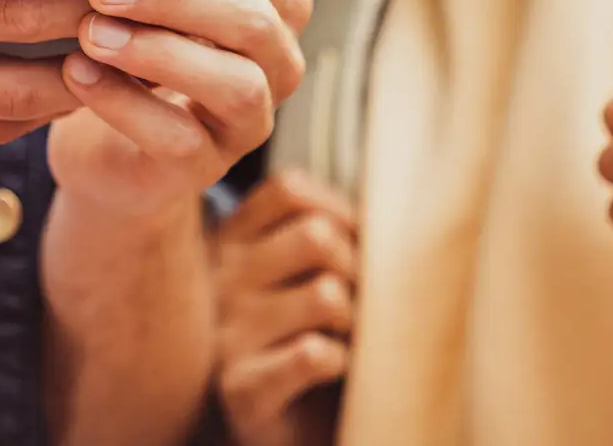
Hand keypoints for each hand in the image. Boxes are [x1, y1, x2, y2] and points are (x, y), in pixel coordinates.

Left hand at [46, 0, 312, 217]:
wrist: (102, 147)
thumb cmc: (130, 49)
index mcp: (270, 6)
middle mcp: (275, 63)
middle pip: (251, 21)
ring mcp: (247, 121)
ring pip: (234, 83)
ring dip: (158, 51)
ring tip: (92, 32)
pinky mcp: (204, 167)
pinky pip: (178, 136)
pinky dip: (124, 102)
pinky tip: (78, 74)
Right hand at [215, 171, 357, 445]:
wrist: (283, 427)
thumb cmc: (303, 334)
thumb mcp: (305, 268)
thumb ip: (329, 228)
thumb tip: (391, 204)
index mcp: (233, 237)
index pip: (291, 190)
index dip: (340, 209)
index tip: (356, 243)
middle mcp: (221, 276)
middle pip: (317, 236)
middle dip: (358, 268)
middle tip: (360, 300)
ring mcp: (226, 332)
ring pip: (325, 295)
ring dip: (355, 321)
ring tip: (349, 338)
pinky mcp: (240, 388)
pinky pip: (312, 355)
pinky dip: (340, 362)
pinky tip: (333, 370)